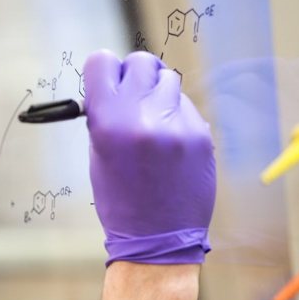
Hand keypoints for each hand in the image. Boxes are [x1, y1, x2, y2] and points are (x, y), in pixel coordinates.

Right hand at [83, 50, 215, 264]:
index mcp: (106, 121)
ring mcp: (176, 123)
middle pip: (140, 62)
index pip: (102, 61)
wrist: (156, 237)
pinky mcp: (200, 133)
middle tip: (132, 96)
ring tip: (152, 122)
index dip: (103, 70)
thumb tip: (115, 86)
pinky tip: (170, 144)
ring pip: (168, 80)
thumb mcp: (98, 154)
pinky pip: (186, 108)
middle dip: (134, 75)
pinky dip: (176, 117)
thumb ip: (105, 115)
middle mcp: (141, 115)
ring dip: (158, 94)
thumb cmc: (119, 199)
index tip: (107, 80)